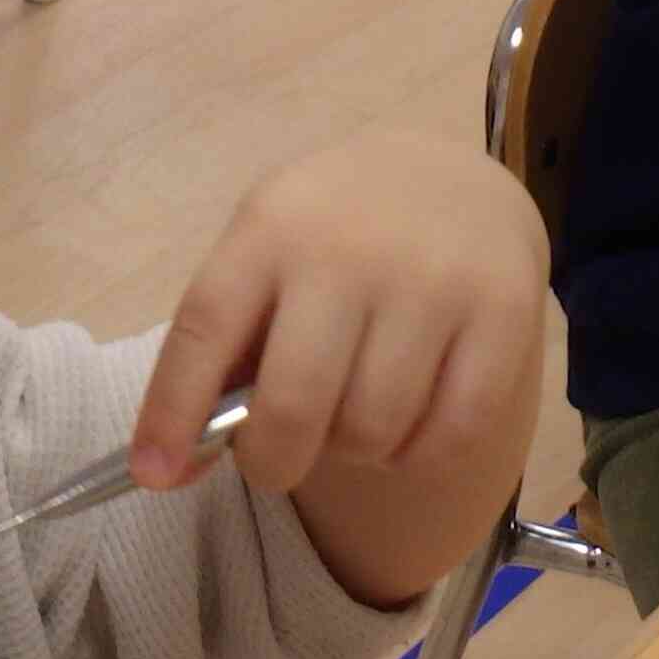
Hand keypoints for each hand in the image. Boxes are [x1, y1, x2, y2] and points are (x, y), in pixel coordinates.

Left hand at [126, 132, 548, 499]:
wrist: (455, 182)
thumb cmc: (336, 242)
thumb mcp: (269, 257)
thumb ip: (225, 350)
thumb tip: (171, 468)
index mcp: (272, 226)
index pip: (206, 327)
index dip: (172, 412)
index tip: (154, 476)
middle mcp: (351, 247)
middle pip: (294, 404)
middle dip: (273, 462)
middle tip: (278, 463)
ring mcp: (433, 278)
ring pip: (372, 431)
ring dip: (353, 453)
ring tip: (355, 417)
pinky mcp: (504, 311)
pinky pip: (448, 436)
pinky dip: (418, 454)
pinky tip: (411, 423)